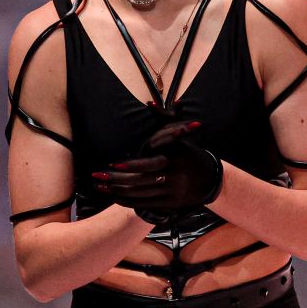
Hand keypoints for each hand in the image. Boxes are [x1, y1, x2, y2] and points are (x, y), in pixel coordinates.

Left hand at [93, 121, 222, 224]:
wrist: (209, 179)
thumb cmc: (187, 154)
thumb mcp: (179, 136)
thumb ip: (164, 119)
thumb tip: (150, 104)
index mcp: (175, 158)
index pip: (149, 164)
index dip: (131, 166)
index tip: (113, 165)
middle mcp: (173, 176)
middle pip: (140, 180)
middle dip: (116, 180)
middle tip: (97, 177)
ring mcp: (171, 192)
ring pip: (139, 194)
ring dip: (117, 191)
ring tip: (100, 186)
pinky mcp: (169, 204)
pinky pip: (143, 204)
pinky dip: (127, 201)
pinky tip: (113, 196)